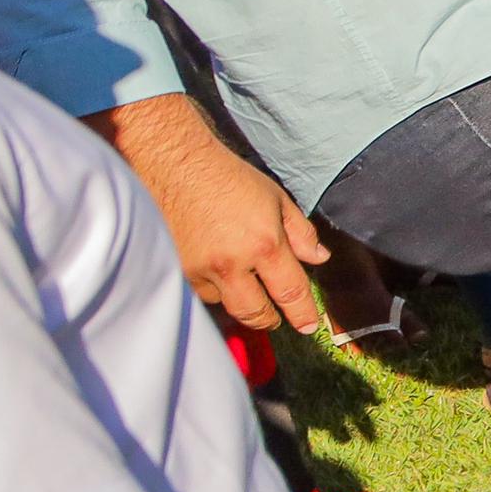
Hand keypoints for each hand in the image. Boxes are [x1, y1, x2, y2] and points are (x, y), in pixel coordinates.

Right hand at [148, 125, 330, 336]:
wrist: (174, 165)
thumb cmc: (228, 177)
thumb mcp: (276, 199)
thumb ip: (300, 233)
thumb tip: (319, 259)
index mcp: (263, 245)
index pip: (290, 292)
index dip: (303, 313)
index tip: (309, 326)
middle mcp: (230, 264)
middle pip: (254, 313)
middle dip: (268, 319)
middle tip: (274, 317)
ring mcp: (197, 271)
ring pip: (223, 303)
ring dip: (235, 296)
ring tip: (239, 278)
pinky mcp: (171, 270)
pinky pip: (196, 291)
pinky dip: (209, 286)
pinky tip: (211, 268)